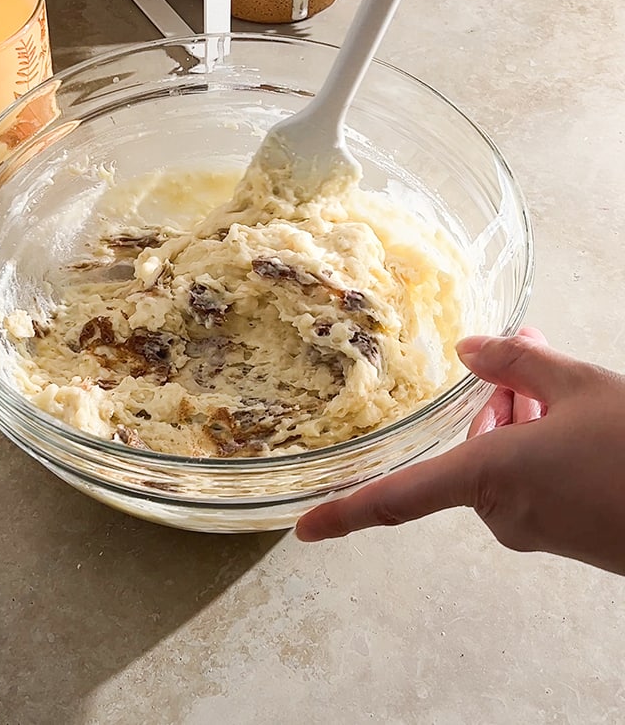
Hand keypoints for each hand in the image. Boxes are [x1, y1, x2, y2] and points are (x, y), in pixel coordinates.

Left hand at [296, 328, 624, 575]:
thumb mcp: (581, 387)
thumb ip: (517, 365)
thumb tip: (469, 351)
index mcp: (489, 478)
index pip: (397, 501)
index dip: (345, 514)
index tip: (304, 529)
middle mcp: (504, 511)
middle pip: (468, 456)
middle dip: (492, 408)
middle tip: (521, 361)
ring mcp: (539, 529)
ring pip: (503, 467)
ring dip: (521, 424)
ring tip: (557, 380)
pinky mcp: (570, 536)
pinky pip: (536, 485)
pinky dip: (544, 448)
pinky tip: (576, 419)